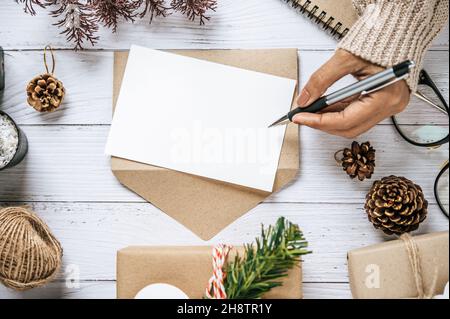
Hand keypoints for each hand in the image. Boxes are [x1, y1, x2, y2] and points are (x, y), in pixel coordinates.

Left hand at [293, 49, 410, 137]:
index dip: (319, 122)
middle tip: (302, 115)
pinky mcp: (381, 103)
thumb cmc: (378, 41)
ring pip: (351, 124)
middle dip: (322, 123)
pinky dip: (337, 112)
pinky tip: (323, 106)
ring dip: (328, 119)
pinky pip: (355, 115)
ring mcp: (387, 106)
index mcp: (386, 97)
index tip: (300, 117)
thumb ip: (321, 80)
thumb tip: (304, 99)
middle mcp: (390, 106)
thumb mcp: (345, 58)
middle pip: (349, 128)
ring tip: (310, 109)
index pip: (346, 121)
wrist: (395, 31)